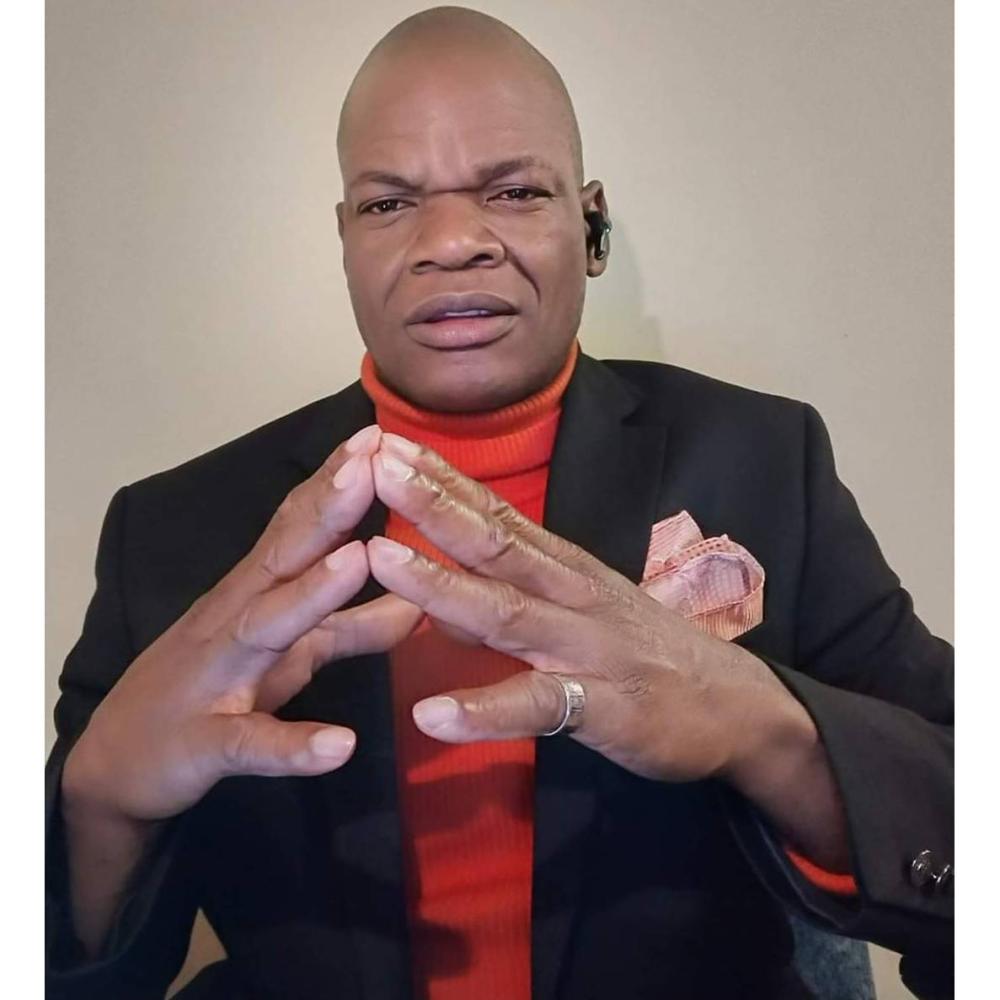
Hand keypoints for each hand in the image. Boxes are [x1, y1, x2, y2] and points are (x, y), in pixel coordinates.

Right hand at [62, 424, 423, 824]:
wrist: (118, 767)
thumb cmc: (212, 693)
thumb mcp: (293, 656)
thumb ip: (352, 628)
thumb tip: (415, 603)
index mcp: (256, 594)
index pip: (297, 527)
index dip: (336, 483)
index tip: (379, 437)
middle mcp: (234, 620)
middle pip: (283, 556)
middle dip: (329, 507)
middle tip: (372, 459)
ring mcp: (217, 678)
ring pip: (266, 627)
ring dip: (313, 593)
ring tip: (359, 558)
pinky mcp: (207, 744)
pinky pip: (252, 743)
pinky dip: (294, 744)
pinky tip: (338, 745)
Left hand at [364, 432, 806, 784]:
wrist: (736, 704)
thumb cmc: (645, 649)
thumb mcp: (577, 610)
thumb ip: (509, 595)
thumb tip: (438, 592)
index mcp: (562, 567)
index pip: (494, 513)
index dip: (440, 478)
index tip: (385, 443)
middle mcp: (570, 594)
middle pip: (494, 545)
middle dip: (432, 504)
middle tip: (374, 464)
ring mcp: (586, 647)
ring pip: (507, 612)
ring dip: (441, 586)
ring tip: (381, 559)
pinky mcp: (604, 706)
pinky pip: (537, 706)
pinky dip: (483, 711)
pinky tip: (431, 714)